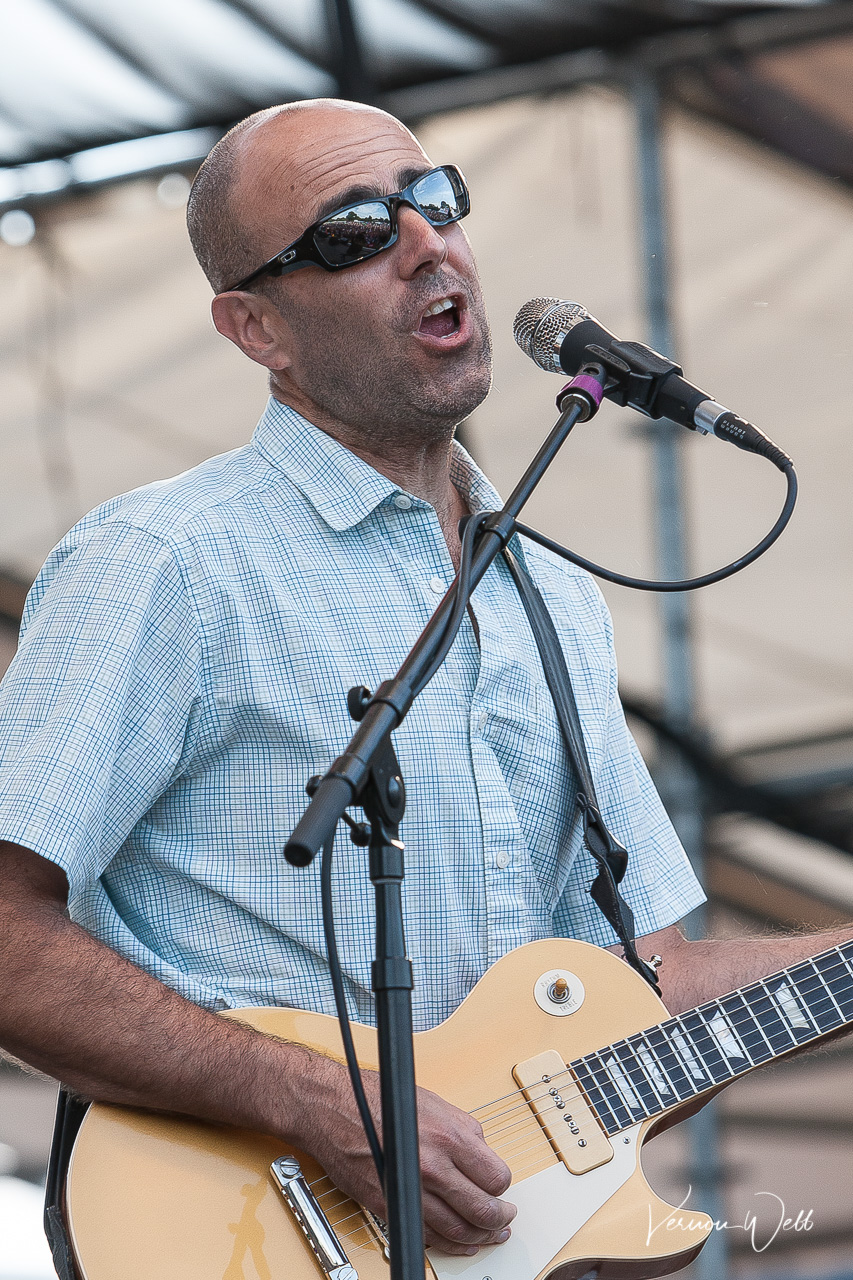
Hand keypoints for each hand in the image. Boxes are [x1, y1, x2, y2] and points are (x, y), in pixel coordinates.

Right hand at [286, 1050, 515, 1254]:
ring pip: (457, 1231)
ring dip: (478, 1237)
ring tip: (488, 1235)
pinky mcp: (390, 1206)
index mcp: (449, 1137)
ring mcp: (411, 1190)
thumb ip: (463, 1129)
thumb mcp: (433, 1103)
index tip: (501, 1188)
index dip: (502, 1186)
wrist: (333, 1109)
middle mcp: (433, 1167)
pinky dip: (447, 1244)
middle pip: (482, 1210)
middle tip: (505, 1219)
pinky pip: (427, 1235)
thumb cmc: (376, 1100)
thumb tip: (482, 1152)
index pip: (496, 1178)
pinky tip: (458, 1242)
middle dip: (499, 1219)